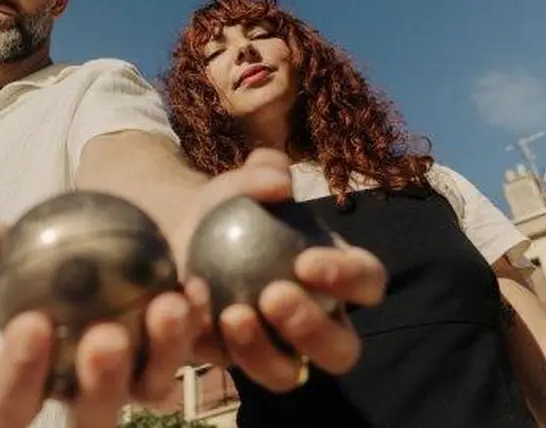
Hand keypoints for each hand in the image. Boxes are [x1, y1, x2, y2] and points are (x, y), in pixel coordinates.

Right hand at [0, 149, 296, 427]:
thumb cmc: (53, 258)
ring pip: (151, 388)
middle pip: (91, 417)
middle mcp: (85, 394)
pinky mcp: (176, 360)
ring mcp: (134, 382)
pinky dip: (195, 320)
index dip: (17, 376)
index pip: (13, 404)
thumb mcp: (25, 246)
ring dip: (162, 351)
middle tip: (106, 335)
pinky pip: (190, 349)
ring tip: (166, 304)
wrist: (105, 244)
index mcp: (35, 381)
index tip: (29, 323)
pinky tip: (195, 286)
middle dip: (100, 384)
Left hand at [178, 149, 387, 393]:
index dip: (348, 278)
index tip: (306, 261)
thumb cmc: (230, 205)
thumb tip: (279, 183)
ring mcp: (277, 350)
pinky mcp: (233, 361)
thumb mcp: (242, 180)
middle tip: (274, 296)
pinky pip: (229, 365)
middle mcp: (318, 322)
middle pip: (339, 349)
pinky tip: (191, 313)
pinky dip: (210, 342)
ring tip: (233, 315)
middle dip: (312, 330)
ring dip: (263, 352)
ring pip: (286, 374)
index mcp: (338, 276)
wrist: (179, 231)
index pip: (367, 283)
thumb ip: (263, 172)